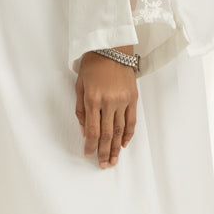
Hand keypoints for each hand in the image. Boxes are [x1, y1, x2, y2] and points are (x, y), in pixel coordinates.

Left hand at [75, 46, 137, 168]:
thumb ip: (80, 110)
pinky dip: (128, 134)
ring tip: (113, 160)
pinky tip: (123, 145)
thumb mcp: (79, 86)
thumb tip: (84, 131)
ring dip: (115, 148)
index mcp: (93, 99)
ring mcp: (122, 100)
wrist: (111, 48)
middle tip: (103, 165)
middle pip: (106, 134)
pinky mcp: (133, 98)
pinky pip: (131, 121)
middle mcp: (108, 102)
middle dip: (103, 151)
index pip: (91, 129)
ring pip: (119, 130)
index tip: (88, 155)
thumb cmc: (92, 66)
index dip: (90, 145)